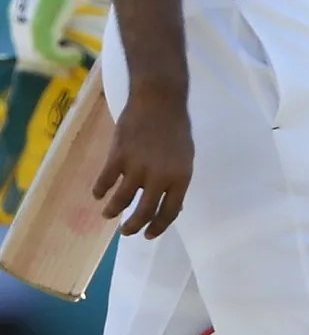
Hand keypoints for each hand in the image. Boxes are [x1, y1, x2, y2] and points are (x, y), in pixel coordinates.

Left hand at [8, 0, 93, 75]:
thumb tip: (60, 24)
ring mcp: (28, 28)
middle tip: (67, 65)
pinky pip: (52, 54)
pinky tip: (76, 53)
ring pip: (40, 56)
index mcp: (16, 13)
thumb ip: (50, 11)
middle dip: (49, 62)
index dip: (41, 52)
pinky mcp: (41, 32)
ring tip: (73, 59)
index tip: (58, 56)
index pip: (24, 41)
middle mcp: (18, 22)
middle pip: (30, 53)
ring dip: (58, 61)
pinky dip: (65, 57)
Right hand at [93, 82, 193, 237]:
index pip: (170, 212)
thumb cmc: (175, 127)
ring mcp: (137, 168)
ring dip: (113, 211)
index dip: (158, 227)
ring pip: (121, 200)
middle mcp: (159, 178)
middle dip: (133, 226)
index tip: (148, 234)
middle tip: (126, 231)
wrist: (159, 100)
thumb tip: (172, 204)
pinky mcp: (118, 157)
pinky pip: (105, 181)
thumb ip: (177, 180)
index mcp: (180, 178)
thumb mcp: (185, 156)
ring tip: (108, 214)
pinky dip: (100, 190)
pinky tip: (98, 193)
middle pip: (144, 212)